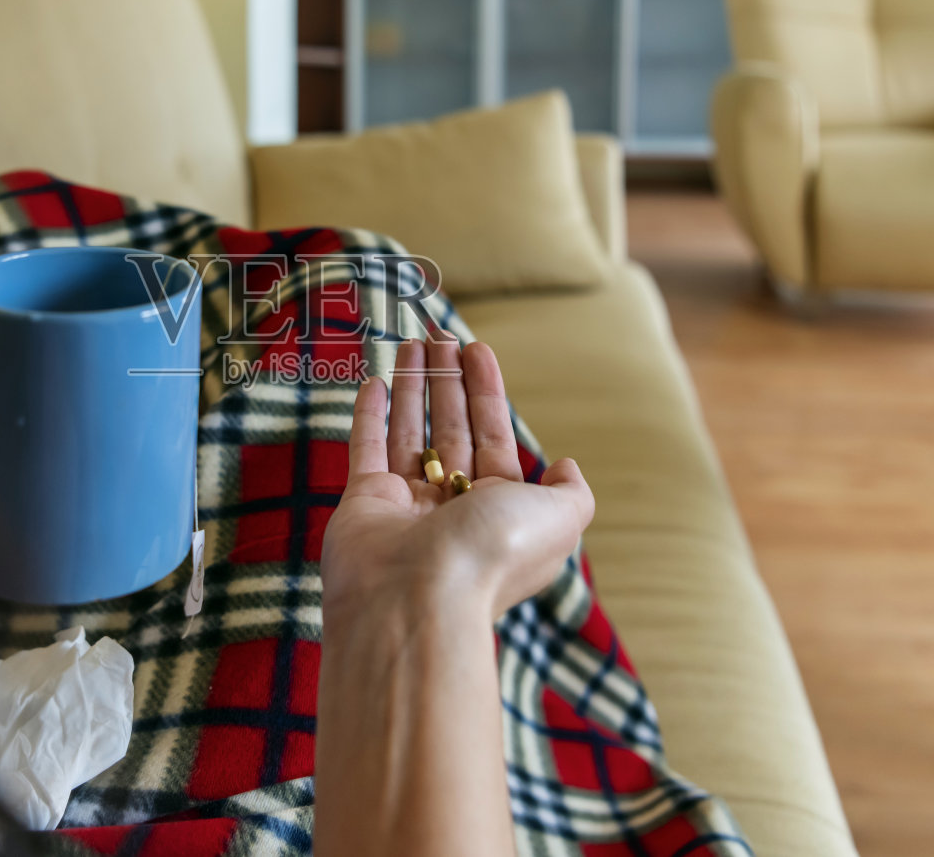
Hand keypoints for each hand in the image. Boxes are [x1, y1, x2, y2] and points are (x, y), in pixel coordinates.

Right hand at [322, 335, 594, 623]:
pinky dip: (369, 416)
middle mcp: (451, 508)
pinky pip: (367, 449)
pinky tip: (375, 381)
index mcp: (498, 511)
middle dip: (447, 382)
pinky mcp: (362, 503)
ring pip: (409, 434)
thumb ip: (571, 491)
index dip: (487, 392)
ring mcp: (404, 506)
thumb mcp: (559, 519)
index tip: (477, 349)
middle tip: (440, 335)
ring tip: (411, 342)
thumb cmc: (491, 554)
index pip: (493, 438)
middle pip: (450, 430)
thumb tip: (566, 465)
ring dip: (411, 387)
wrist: (417, 599)